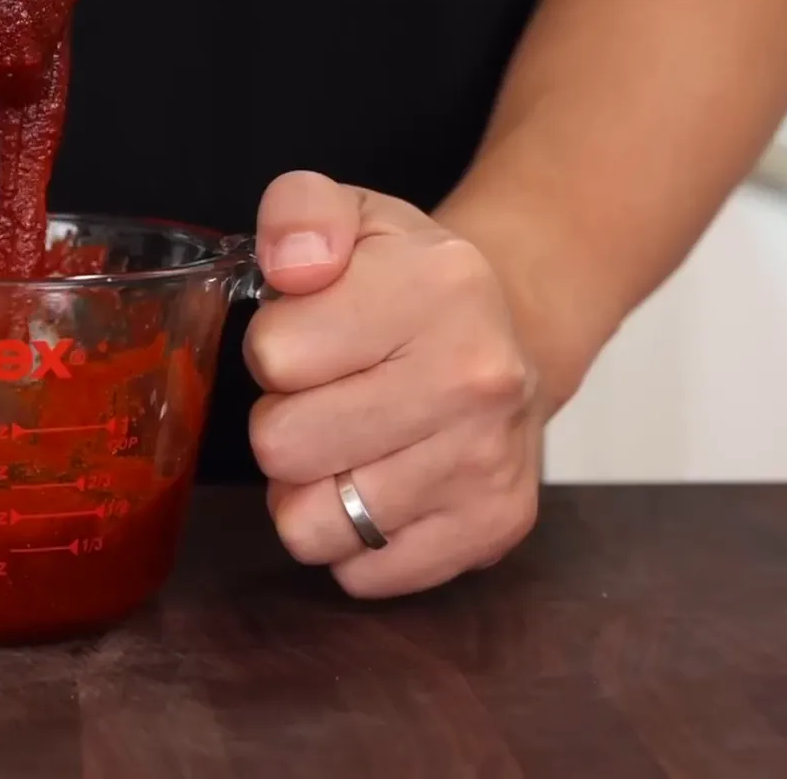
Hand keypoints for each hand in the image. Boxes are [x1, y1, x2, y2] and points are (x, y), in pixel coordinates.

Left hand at [244, 171, 544, 597]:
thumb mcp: (351, 217)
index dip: (276, 348)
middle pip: (282, 446)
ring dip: (311, 488)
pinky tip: (382, 483)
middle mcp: (476, 380)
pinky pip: (359, 574)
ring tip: (350, 442)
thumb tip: (292, 262)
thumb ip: (299, 212)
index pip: (274, 354)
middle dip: (284, 421)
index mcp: (437, 288)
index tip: (315, 337)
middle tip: (327, 395)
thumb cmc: (408, 282)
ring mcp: (487, 464)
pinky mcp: (489, 531)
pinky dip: (353, 539)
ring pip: (310, 524)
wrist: (512, 332)